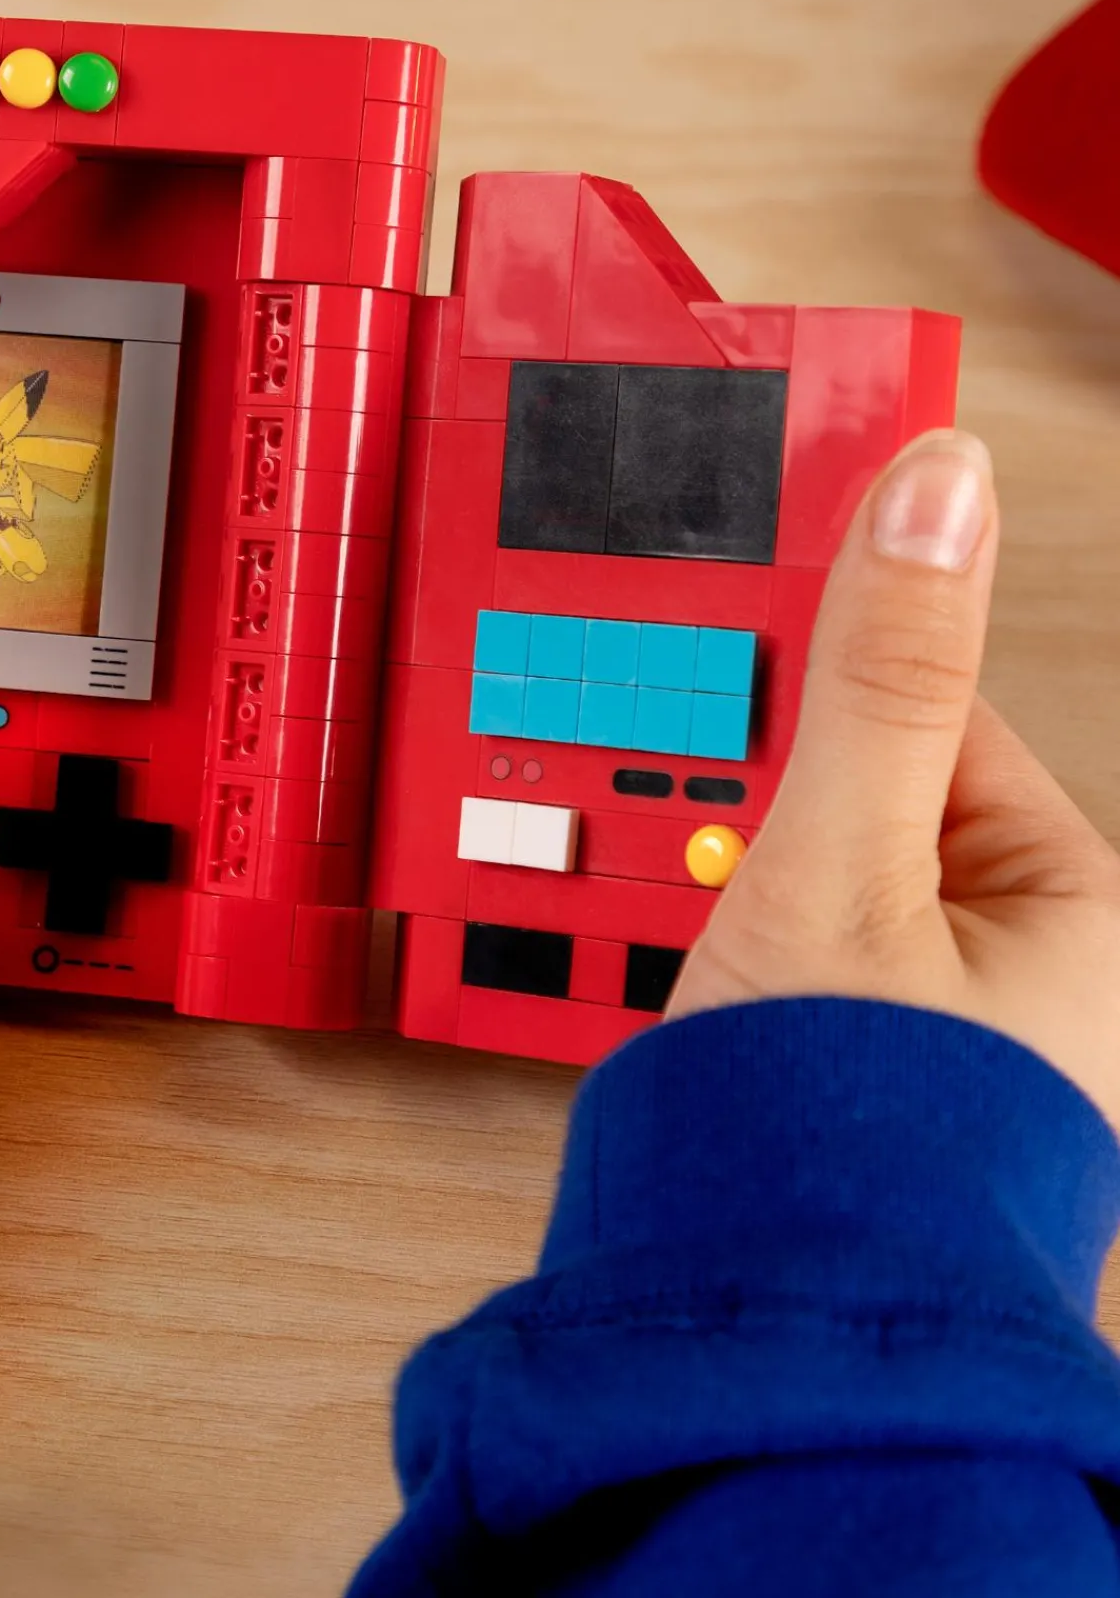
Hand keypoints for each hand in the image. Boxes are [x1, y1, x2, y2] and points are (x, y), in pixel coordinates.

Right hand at [673, 429, 1119, 1130]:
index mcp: (1089, 911)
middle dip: (781, 806)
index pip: (946, 723)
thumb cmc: (835, 1125)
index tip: (752, 657)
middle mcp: (1044, 967)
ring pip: (833, 870)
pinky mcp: (887, 1060)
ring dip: (755, 874)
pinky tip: (721, 968)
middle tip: (730, 846)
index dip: (831, 696)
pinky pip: (816, 942)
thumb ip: (880, 672)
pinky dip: (758, 936)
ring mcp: (963, 1022)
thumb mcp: (839, 861)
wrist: (756, 1314)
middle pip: (879, 797)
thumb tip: (940, 486)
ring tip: (719, 929)